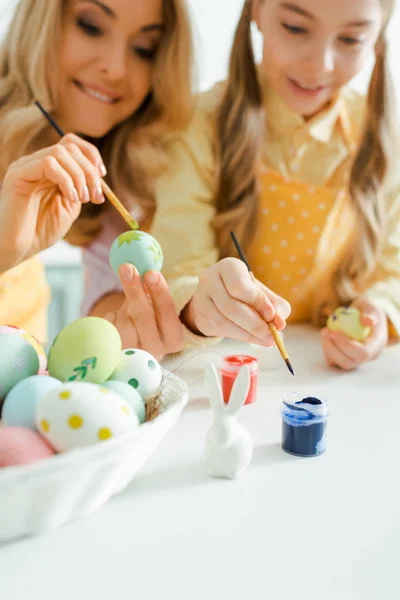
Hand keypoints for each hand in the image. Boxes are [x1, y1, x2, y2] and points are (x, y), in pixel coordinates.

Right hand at [0, 133, 105, 270]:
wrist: (17, 248)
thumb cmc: (40, 231)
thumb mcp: (69, 207)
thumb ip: (81, 189)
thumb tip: (99, 177)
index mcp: (49, 169)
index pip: (72, 144)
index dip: (91, 155)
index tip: (102, 176)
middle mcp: (36, 163)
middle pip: (70, 147)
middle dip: (89, 171)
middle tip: (95, 196)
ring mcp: (26, 166)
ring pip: (60, 152)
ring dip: (79, 175)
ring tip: (82, 199)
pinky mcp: (18, 174)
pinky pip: (48, 163)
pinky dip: (66, 179)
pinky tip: (70, 197)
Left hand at [104, 264, 184, 359]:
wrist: (135, 348)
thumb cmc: (151, 323)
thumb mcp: (158, 311)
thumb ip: (153, 295)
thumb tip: (144, 271)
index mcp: (173, 341)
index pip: (168, 314)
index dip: (159, 292)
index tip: (150, 272)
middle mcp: (156, 353)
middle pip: (144, 318)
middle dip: (135, 290)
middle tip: (127, 268)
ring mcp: (133, 357)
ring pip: (124, 323)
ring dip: (124, 308)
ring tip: (128, 308)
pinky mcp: (114, 357)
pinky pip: (108, 328)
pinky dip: (111, 318)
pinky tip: (118, 321)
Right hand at [181, 257, 290, 344]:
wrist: (218, 296)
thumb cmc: (245, 292)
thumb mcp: (262, 293)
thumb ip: (275, 305)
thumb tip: (280, 323)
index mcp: (229, 267)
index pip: (240, 286)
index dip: (257, 302)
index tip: (272, 316)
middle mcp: (210, 278)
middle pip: (231, 305)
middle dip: (254, 323)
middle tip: (272, 335)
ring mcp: (201, 296)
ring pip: (224, 320)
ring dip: (247, 334)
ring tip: (266, 340)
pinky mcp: (200, 312)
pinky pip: (219, 329)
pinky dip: (240, 336)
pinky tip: (253, 339)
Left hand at [321, 298, 387, 370]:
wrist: (362, 316)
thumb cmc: (365, 309)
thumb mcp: (369, 306)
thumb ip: (371, 312)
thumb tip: (368, 321)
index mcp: (377, 345)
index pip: (363, 353)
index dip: (347, 345)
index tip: (334, 332)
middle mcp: (369, 357)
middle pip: (349, 362)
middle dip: (333, 349)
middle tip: (325, 331)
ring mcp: (357, 360)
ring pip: (339, 363)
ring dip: (328, 348)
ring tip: (324, 331)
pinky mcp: (346, 359)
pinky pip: (333, 361)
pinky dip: (327, 349)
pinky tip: (325, 337)